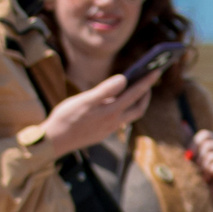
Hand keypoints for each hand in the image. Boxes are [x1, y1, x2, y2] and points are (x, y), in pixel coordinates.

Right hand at [38, 70, 158, 158]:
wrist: (54, 141)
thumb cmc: (66, 118)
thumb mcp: (84, 100)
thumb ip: (105, 90)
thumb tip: (124, 79)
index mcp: (111, 111)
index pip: (135, 94)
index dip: (147, 81)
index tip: (157, 70)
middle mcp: (114, 122)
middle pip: (138, 108)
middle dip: (146, 94)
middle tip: (148, 81)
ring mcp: (109, 129)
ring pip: (129, 116)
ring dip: (135, 103)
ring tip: (134, 90)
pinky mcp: (102, 134)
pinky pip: (119, 121)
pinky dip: (122, 110)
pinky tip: (115, 103)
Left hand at [188, 129, 212, 207]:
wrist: (208, 197)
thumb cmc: (199, 176)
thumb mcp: (191, 158)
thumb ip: (189, 141)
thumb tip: (182, 123)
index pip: (205, 135)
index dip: (194, 145)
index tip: (189, 157)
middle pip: (208, 144)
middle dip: (199, 159)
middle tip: (199, 170)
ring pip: (212, 155)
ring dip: (204, 168)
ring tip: (204, 176)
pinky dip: (212, 171)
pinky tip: (211, 178)